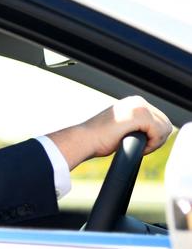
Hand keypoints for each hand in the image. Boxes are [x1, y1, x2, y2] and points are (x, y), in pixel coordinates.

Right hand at [48, 96, 171, 169]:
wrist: (84, 139)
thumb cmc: (98, 138)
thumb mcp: (121, 127)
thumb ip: (136, 125)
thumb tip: (150, 133)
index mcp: (133, 102)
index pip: (159, 120)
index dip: (153, 136)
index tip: (140, 144)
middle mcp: (137, 101)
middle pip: (165, 123)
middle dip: (156, 139)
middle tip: (140, 147)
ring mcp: (138, 107)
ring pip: (164, 128)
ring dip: (154, 142)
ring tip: (138, 147)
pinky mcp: (139, 116)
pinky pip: (159, 133)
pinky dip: (151, 144)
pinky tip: (137, 147)